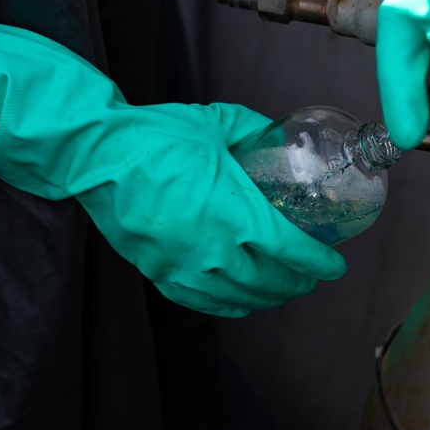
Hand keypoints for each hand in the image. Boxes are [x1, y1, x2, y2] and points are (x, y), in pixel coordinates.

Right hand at [0, 24, 346, 316]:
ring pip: (239, 298)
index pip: (292, 252)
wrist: (95, 155)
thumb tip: (274, 134)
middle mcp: (214, 251)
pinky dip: (228, 306)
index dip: (319, 264)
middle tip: (310, 276)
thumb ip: (252, 130)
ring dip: (267, 298)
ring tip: (280, 290)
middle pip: (270, 282)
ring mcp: (184, 267)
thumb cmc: (155, 137)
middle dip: (298, 283)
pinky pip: (202, 302)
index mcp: (236, 215)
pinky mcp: (158, 273)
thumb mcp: (215, 123)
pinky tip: (238, 302)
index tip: (334, 265)